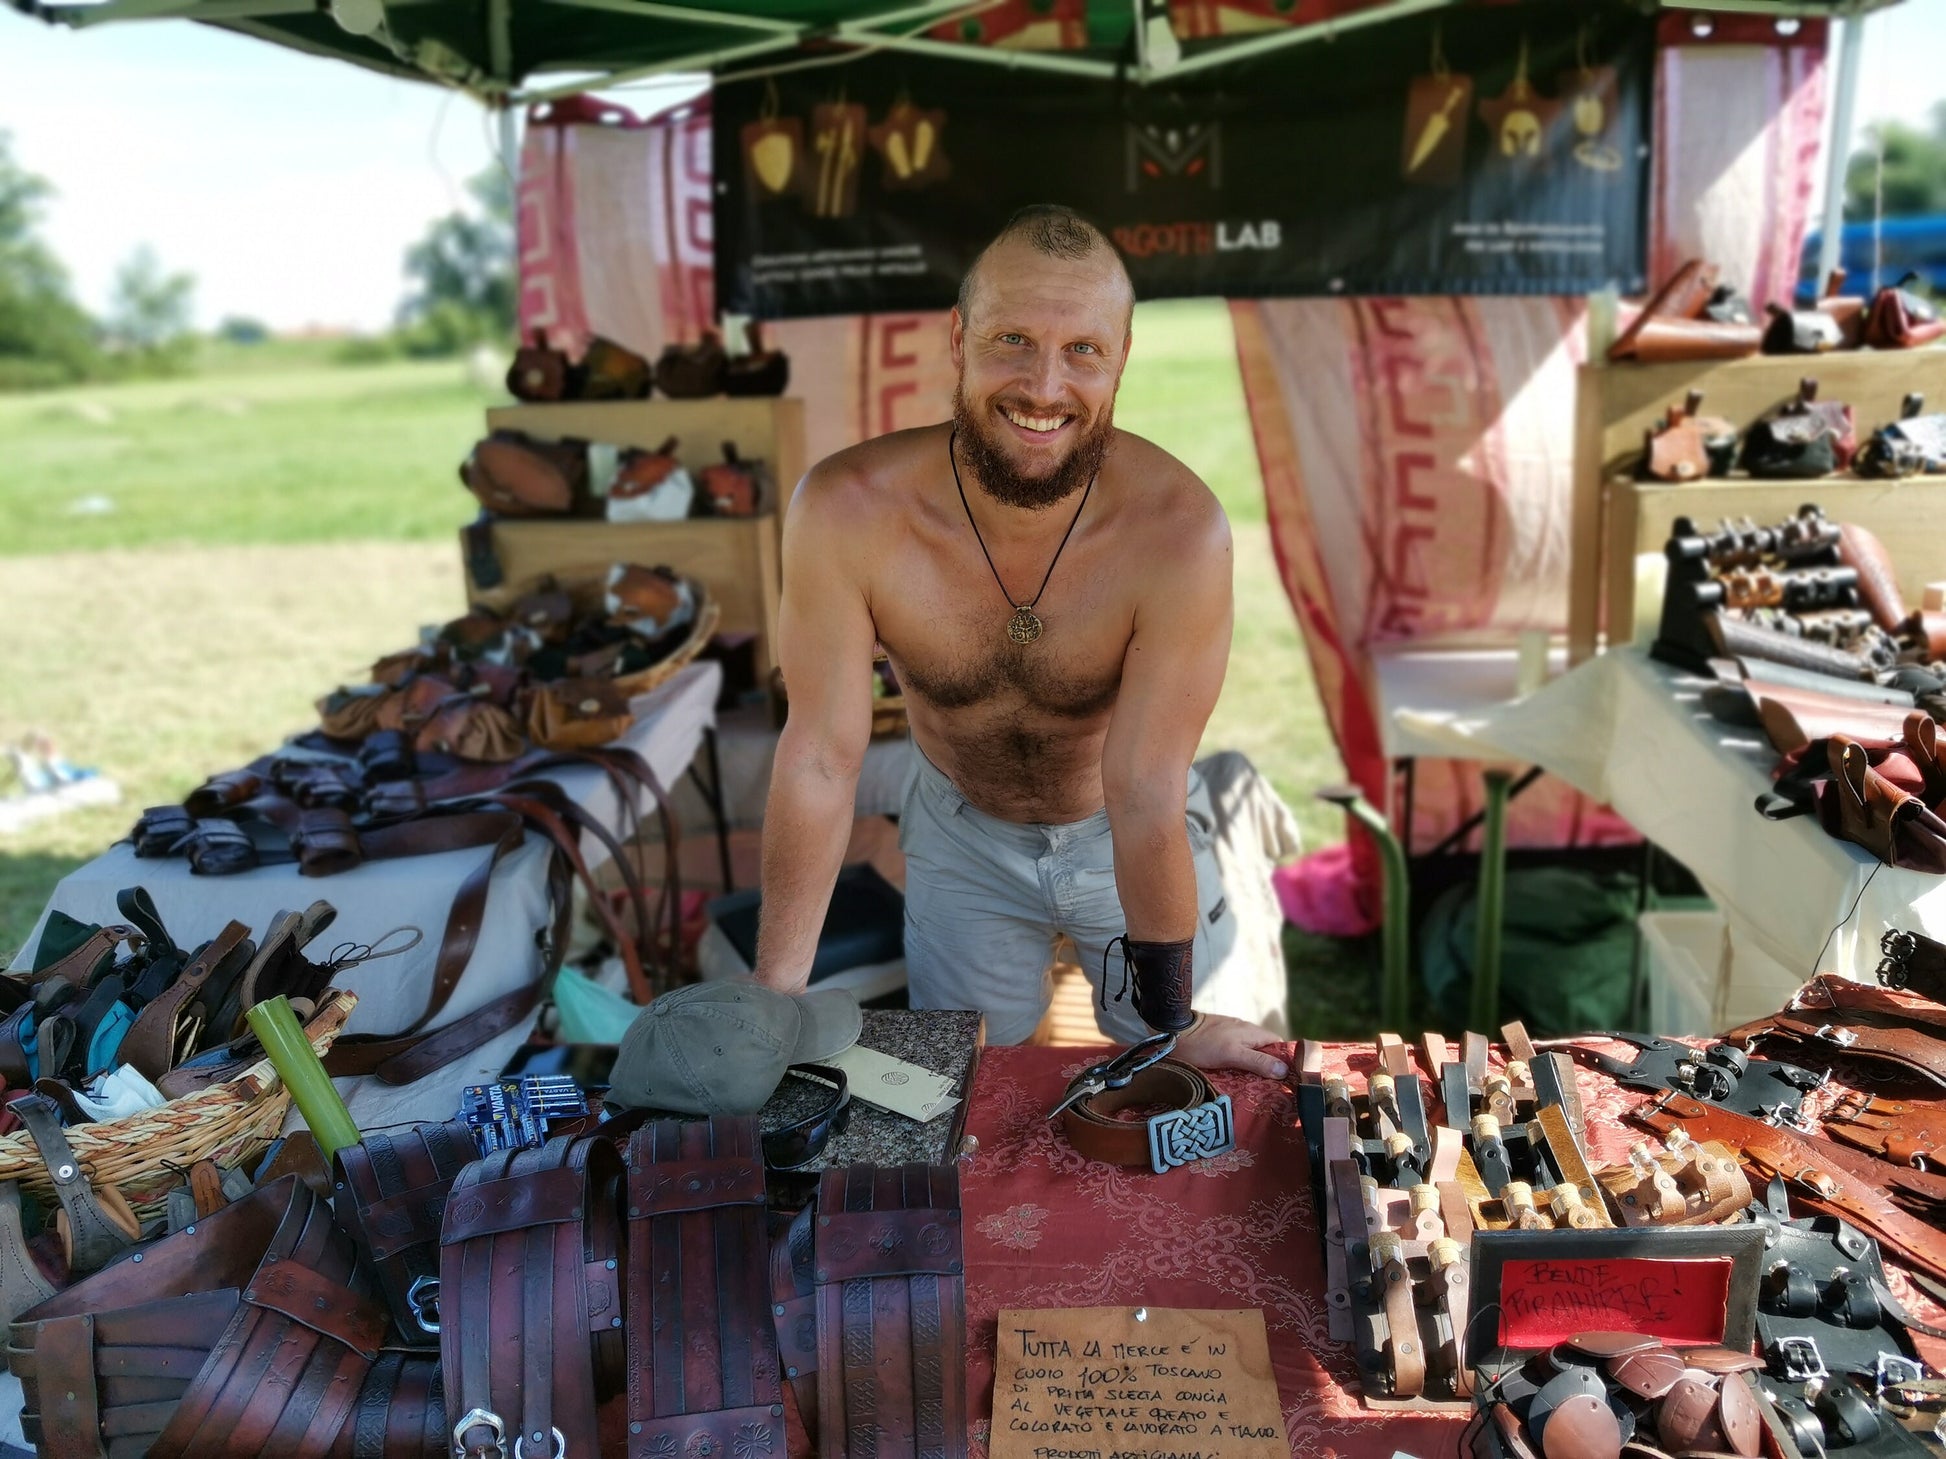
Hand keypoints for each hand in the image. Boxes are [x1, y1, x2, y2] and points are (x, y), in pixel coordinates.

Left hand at [1172, 1014, 1287, 1078]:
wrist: (1173, 1032)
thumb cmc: (1203, 1044)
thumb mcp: (1233, 1055)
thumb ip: (1258, 1061)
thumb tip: (1284, 1070)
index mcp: (1253, 1032)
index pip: (1279, 1045)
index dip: (1284, 1061)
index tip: (1286, 1080)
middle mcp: (1245, 1031)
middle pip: (1265, 1051)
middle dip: (1268, 1068)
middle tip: (1269, 1089)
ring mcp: (1231, 1035)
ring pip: (1250, 1053)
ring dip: (1252, 1068)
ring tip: (1253, 1089)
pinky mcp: (1219, 1042)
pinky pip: (1236, 1054)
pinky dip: (1238, 1065)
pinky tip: (1235, 1079)